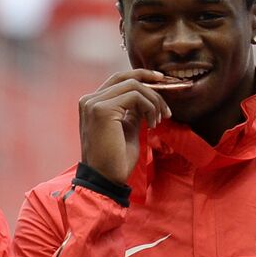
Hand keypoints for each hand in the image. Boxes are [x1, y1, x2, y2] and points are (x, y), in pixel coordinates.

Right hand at [78, 69, 175, 184]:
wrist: (106, 179)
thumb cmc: (115, 160)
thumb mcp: (127, 129)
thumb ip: (132, 112)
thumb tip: (146, 100)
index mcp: (92, 104)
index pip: (118, 80)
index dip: (141, 76)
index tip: (161, 82)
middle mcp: (89, 100)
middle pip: (125, 77)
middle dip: (151, 82)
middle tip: (166, 96)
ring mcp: (94, 103)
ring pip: (133, 86)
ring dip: (153, 101)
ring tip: (160, 119)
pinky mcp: (102, 109)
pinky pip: (135, 96)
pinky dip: (150, 107)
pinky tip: (152, 124)